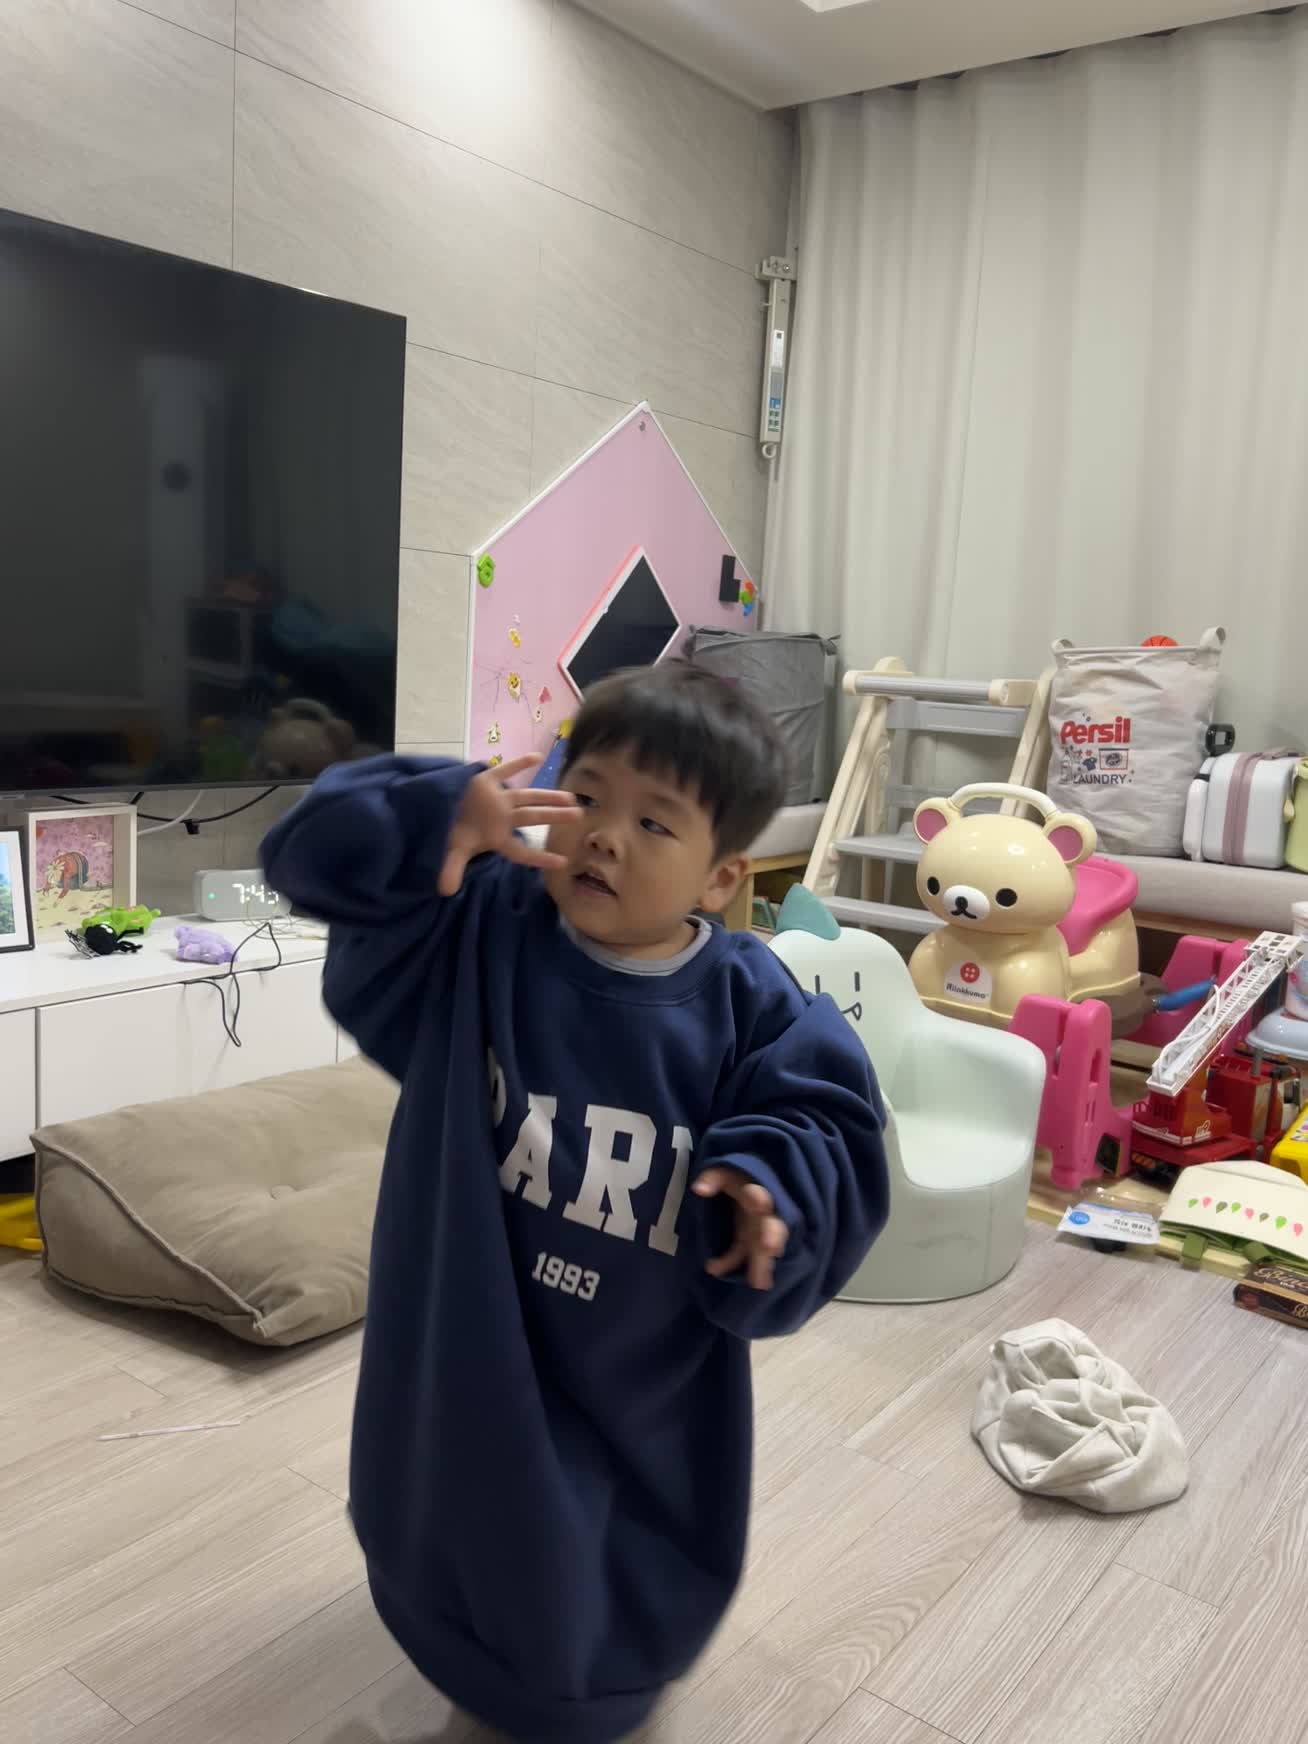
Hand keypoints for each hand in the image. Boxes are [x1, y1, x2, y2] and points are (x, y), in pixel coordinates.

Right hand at [438, 754, 580, 895]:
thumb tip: (445, 891)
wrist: (438, 807)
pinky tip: (539, 757)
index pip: (521, 851)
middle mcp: (503, 817)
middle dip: (554, 816)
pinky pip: (506, 770)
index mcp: (497, 837)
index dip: (540, 857)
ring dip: (547, 796)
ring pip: (527, 797)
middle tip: (579, 815)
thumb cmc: (453, 831)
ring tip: (570, 796)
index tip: (563, 862)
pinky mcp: (488, 780)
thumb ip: (453, 868)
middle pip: (532, 818)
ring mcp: (497, 798)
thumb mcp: (454, 850)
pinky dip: (520, 764)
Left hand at [693, 1167, 788, 1290]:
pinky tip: (714, 1269)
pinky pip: (742, 1254)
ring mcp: (758, 1229)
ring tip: (759, 1283)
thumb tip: (699, 1188)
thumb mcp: (723, 1171)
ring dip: (760, 1264)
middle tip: (772, 1248)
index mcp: (758, 1191)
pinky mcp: (750, 1241)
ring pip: (762, 1248)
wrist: (748, 1185)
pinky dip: (730, 1263)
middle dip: (772, 1237)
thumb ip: (712, 1178)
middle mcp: (763, 1214)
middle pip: (771, 1226)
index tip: (760, 1203)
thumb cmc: (736, 1177)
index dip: (761, 1199)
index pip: (761, 1194)